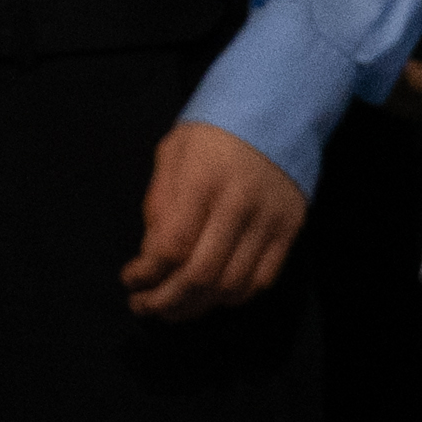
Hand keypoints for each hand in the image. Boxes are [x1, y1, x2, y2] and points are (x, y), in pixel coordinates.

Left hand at [123, 121, 308, 317]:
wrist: (275, 112)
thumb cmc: (213, 132)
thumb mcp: (172, 153)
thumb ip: (160, 204)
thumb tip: (150, 256)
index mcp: (202, 181)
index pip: (173, 246)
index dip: (147, 274)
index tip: (130, 280)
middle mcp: (239, 205)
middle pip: (202, 275)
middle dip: (167, 301)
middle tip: (145, 307)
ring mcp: (269, 221)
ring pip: (233, 285)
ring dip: (199, 306)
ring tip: (174, 309)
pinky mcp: (290, 230)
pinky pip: (263, 280)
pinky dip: (234, 297)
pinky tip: (211, 296)